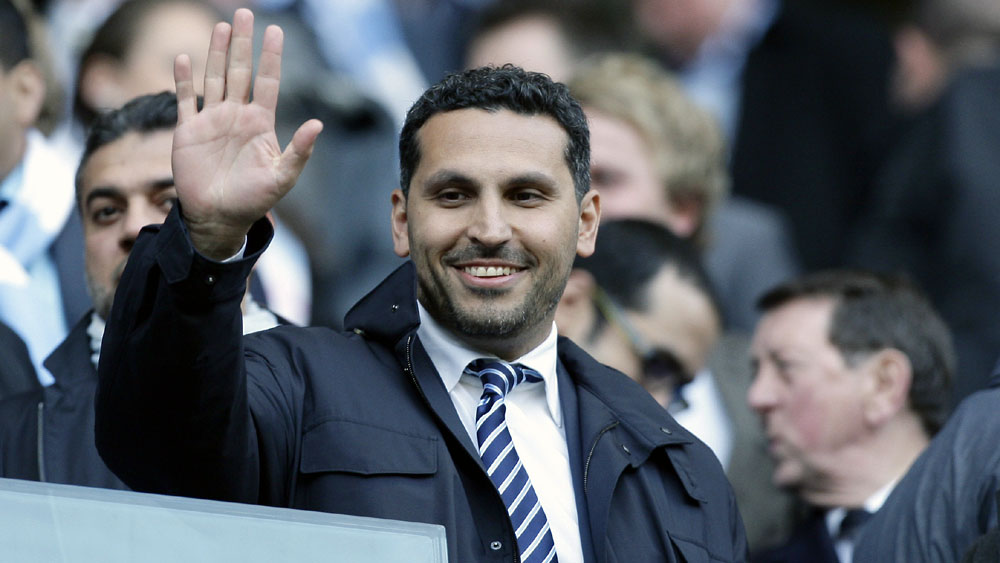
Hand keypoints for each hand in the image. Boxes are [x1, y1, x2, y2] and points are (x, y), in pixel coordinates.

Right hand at [172, 8, 322, 258]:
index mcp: (260, 123)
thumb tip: (318, 124)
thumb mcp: (282, 177)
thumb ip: (299, 151)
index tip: (275, 31)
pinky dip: (184, 80)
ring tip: (222, 26)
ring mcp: (212, 121)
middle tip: (246, 13)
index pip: (267, 82)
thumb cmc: (253, 200)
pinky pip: (185, 100)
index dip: (270, 57)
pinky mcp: (188, 131)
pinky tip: (183, 57)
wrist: (218, 218)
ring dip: (217, 53)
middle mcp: (237, 116)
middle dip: (243, 43)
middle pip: (240, 72)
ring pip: (215, 78)